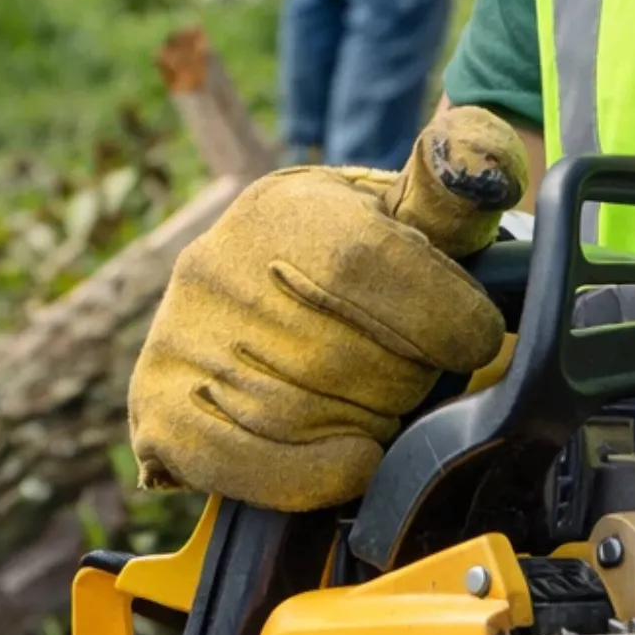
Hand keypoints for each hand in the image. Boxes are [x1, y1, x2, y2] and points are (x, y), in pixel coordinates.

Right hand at [128, 107, 525, 510]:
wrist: (267, 301)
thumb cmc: (365, 252)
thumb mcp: (410, 207)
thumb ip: (456, 181)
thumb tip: (477, 160)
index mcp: (284, 206)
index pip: (363, 261)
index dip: (439, 311)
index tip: (477, 336)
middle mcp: (215, 263)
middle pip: (342, 353)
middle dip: (410, 377)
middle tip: (424, 371)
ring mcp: (178, 338)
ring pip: (303, 413)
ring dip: (373, 424)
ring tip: (385, 403)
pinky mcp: (156, 407)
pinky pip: (239, 462)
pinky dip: (311, 475)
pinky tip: (355, 462)